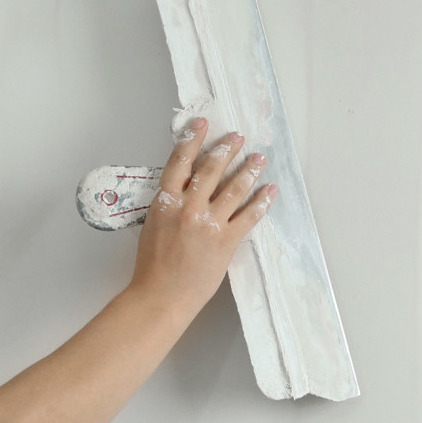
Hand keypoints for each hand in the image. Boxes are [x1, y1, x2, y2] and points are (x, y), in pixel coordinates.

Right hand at [130, 116, 273, 310]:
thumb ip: (168, 206)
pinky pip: (249, 216)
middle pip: (211, 169)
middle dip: (226, 149)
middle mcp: (188, 208)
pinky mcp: (226, 241)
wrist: (160, 297)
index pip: (179, 163)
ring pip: (234, 188)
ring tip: (259, 158)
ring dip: (249, 170)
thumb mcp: (152, 227)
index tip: (202, 125)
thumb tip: (185, 191)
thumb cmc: (151, 268)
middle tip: (238, 137)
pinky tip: (270, 190)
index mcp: (165, 203)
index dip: (192, 140)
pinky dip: (262, 201)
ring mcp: (209, 224)